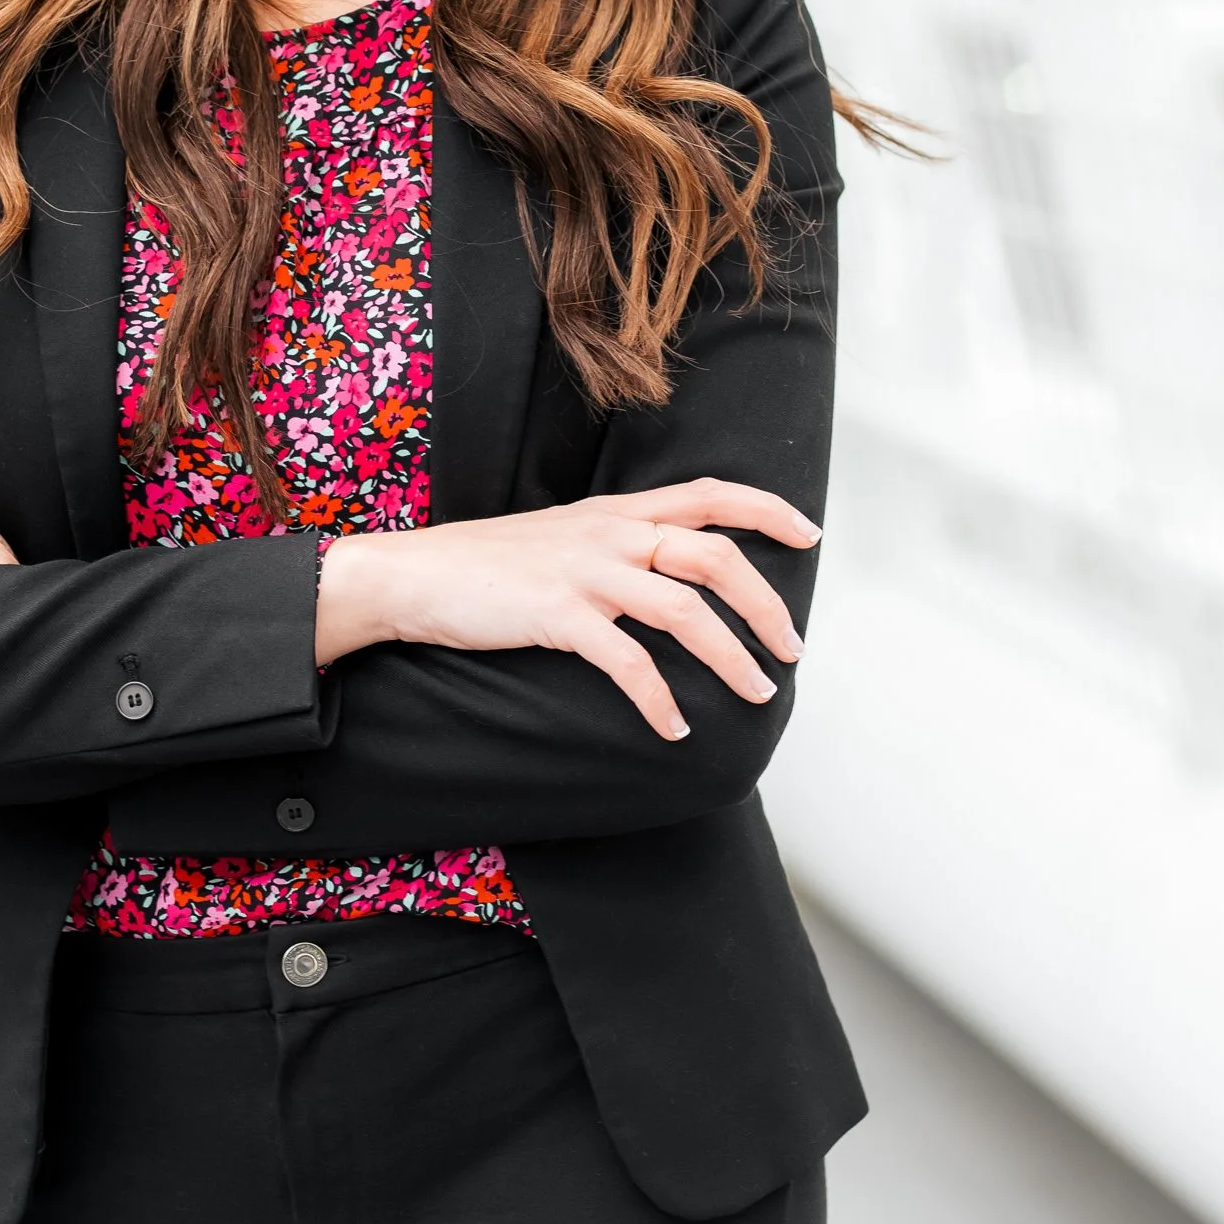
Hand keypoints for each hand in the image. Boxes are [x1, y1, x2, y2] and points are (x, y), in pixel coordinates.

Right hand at [314, 482, 819, 742]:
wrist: (413, 575)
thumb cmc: (485, 565)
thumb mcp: (561, 538)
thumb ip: (615, 546)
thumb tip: (665, 577)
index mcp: (616, 512)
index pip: (709, 494)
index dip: (767, 510)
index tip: (809, 534)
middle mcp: (610, 533)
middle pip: (715, 556)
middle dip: (765, 604)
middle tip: (789, 649)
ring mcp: (585, 571)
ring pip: (685, 610)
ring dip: (729, 658)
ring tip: (754, 694)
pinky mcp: (557, 613)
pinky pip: (627, 660)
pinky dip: (657, 698)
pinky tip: (672, 729)